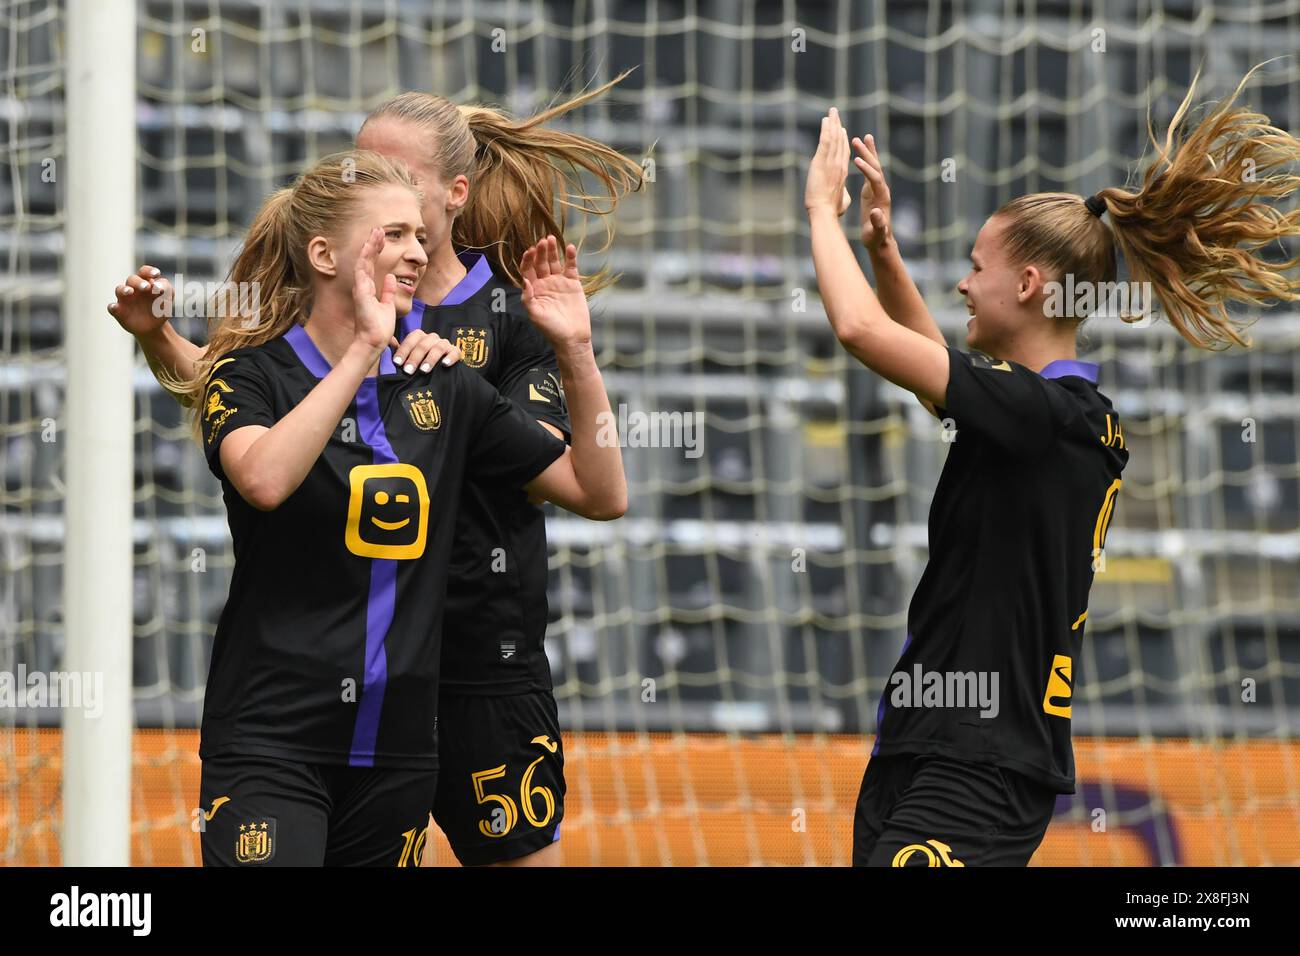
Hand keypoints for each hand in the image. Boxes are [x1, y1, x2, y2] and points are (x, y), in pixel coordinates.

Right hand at [107, 264, 173, 337]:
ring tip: (130, 291)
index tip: (156, 274)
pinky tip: (115, 307)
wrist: (155, 327)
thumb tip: (158, 286)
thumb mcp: (168, 298)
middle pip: (132, 280)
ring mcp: (124, 299)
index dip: (149, 271)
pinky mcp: (119, 311)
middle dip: (139, 282)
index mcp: (145, 282)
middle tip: (146, 287)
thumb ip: (166, 289)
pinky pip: (112, 308)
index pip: (144, 272)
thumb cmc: (160, 307)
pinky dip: (113, 307)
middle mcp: (133, 288)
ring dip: (124, 290)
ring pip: (119, 290)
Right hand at [352, 227, 396, 351]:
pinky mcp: (360, 293)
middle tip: (379, 229)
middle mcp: (362, 286)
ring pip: (363, 262)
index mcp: (368, 289)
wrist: (374, 341)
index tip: (382, 238)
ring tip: (376, 233)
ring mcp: (360, 289)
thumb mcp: (388, 305)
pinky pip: (361, 272)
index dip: (376, 250)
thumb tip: (392, 277)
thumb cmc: (379, 327)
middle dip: (373, 244)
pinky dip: (364, 258)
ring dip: (370, 247)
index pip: (371, 265)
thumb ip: (388, 291)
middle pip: (367, 260)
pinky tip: (368, 247)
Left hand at [391, 329, 460, 372]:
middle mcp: (432, 338)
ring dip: (430, 359)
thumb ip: (399, 352)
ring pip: (438, 347)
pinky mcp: (455, 352)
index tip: (397, 362)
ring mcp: (444, 344)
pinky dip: (450, 357)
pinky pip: (455, 352)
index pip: (412, 339)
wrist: (439, 373)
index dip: (404, 350)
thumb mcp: (408, 359)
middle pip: (423, 344)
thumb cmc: (419, 365)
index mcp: (420, 337)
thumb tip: (387, 344)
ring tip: (424, 370)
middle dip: (415, 358)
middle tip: (408, 371)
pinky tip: (445, 364)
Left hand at [519, 236, 588, 347]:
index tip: (530, 251)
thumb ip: (528, 298)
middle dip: (541, 252)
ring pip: (555, 262)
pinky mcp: (573, 284)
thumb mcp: (536, 315)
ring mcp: (559, 282)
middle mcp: (545, 283)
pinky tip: (569, 247)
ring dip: (553, 250)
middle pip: (541, 263)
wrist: (572, 337)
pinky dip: (570, 257)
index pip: (528, 270)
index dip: (528, 260)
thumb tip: (525, 281)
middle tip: (542, 241)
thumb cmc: (551, 329)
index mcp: (534, 289)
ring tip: (551, 239)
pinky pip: (571, 267)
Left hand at [804, 107, 851, 216]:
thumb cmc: (831, 211)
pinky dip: (826, 129)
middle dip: (838, 126)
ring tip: (832, 111)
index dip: (843, 141)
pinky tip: (826, 119)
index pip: (843, 153)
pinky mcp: (822, 161)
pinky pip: (826, 141)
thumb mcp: (841, 203)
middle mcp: (839, 164)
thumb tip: (841, 198)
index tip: (842, 130)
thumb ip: (842, 196)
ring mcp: (832, 161)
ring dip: (833, 122)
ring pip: (834, 138)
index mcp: (842, 173)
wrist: (824, 212)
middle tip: (836, 114)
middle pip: (840, 141)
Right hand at [853, 133, 892, 251]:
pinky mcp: (872, 190)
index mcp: (882, 198)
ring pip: (874, 166)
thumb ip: (878, 223)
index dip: (867, 170)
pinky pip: (870, 171)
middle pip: (876, 168)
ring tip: (862, 137)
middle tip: (857, 140)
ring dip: (868, 152)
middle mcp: (882, 190)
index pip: (875, 180)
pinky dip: (866, 160)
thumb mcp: (876, 232)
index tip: (856, 161)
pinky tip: (861, 150)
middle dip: (867, 154)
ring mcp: (878, 189)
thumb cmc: (876, 238)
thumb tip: (876, 213)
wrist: (880, 240)